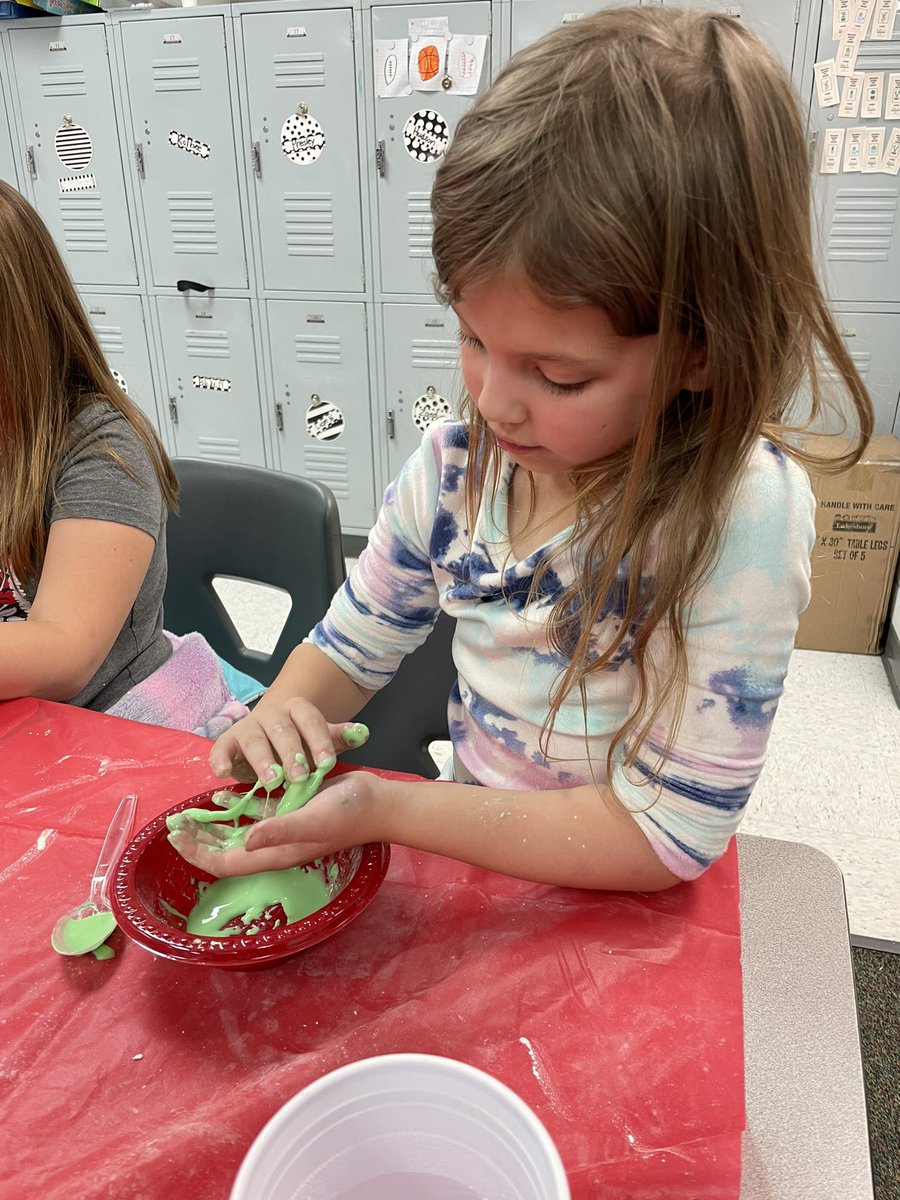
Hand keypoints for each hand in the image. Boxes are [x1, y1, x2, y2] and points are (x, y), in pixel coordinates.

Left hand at [167, 769, 383, 877]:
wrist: (380, 803)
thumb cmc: (350, 813)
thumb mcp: (314, 820)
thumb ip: (280, 829)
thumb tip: (244, 841)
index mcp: (277, 853)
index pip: (227, 862)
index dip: (199, 853)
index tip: (176, 836)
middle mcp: (276, 845)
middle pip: (228, 851)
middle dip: (200, 841)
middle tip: (175, 824)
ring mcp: (283, 829)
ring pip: (239, 832)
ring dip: (215, 825)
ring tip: (190, 812)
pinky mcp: (291, 811)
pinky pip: (257, 812)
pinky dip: (238, 806)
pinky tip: (223, 793)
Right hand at [209, 697, 368, 785]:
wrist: (271, 733)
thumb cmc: (301, 742)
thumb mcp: (322, 739)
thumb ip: (340, 737)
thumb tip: (363, 734)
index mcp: (298, 709)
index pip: (311, 720)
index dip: (319, 741)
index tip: (327, 763)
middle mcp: (272, 714)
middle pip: (282, 730)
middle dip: (291, 753)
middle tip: (299, 777)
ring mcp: (248, 726)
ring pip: (254, 740)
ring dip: (262, 761)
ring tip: (272, 781)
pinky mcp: (227, 741)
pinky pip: (221, 749)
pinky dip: (220, 760)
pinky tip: (224, 774)